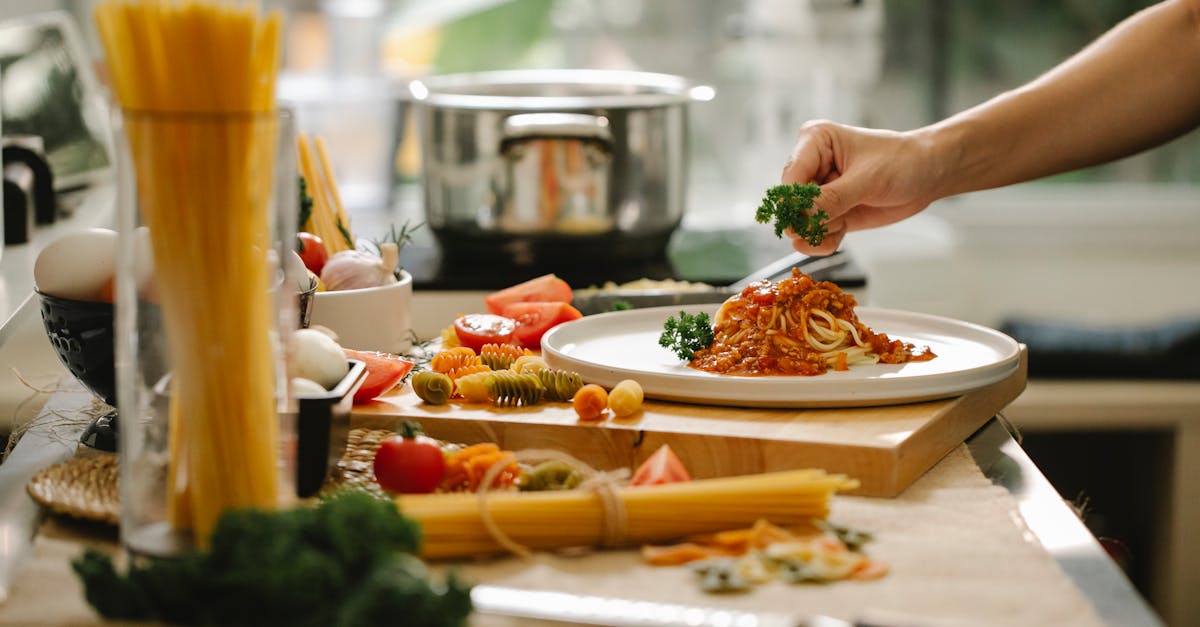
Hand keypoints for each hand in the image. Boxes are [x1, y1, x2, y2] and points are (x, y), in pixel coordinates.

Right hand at [781, 120, 943, 254]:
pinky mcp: (829, 211)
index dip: (794, 203)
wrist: (927, 174)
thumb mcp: (867, 179)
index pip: (790, 177)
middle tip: (836, 220)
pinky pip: (814, 234)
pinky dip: (825, 241)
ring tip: (845, 222)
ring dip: (821, 231)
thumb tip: (800, 220)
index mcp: (814, 142)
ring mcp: (819, 190)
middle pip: (791, 203)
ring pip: (801, 223)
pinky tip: (841, 234)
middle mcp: (811, 165)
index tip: (808, 219)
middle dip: (810, 220)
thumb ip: (831, 199)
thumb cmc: (902, 161)